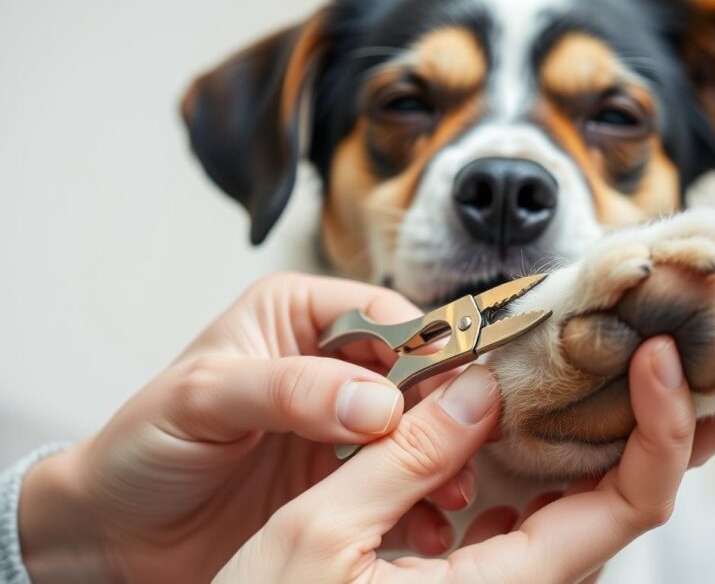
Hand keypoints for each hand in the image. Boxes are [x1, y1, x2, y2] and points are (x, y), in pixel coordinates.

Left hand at [18, 274, 479, 582]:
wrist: (116, 532)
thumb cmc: (143, 446)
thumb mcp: (205, 400)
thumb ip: (289, 389)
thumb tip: (377, 401)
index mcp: (298, 316)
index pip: (385, 316)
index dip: (423, 350)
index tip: (449, 393)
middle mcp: (329, 362)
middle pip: (413, 372)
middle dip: (442, 410)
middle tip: (464, 447)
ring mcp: (340, 423)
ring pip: (416, 427)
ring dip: (441, 457)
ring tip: (451, 491)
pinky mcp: (342, 478)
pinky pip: (400, 479)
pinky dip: (420, 498)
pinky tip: (426, 521)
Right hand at [215, 334, 714, 582]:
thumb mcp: (316, 538)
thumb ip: (403, 461)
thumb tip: (475, 392)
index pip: (627, 504)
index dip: (664, 428)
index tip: (663, 350)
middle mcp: (527, 579)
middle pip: (644, 491)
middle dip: (708, 421)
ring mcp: (509, 567)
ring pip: (607, 486)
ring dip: (658, 419)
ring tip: (698, 349)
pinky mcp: (482, 555)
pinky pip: (554, 490)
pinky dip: (587, 435)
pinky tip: (594, 388)